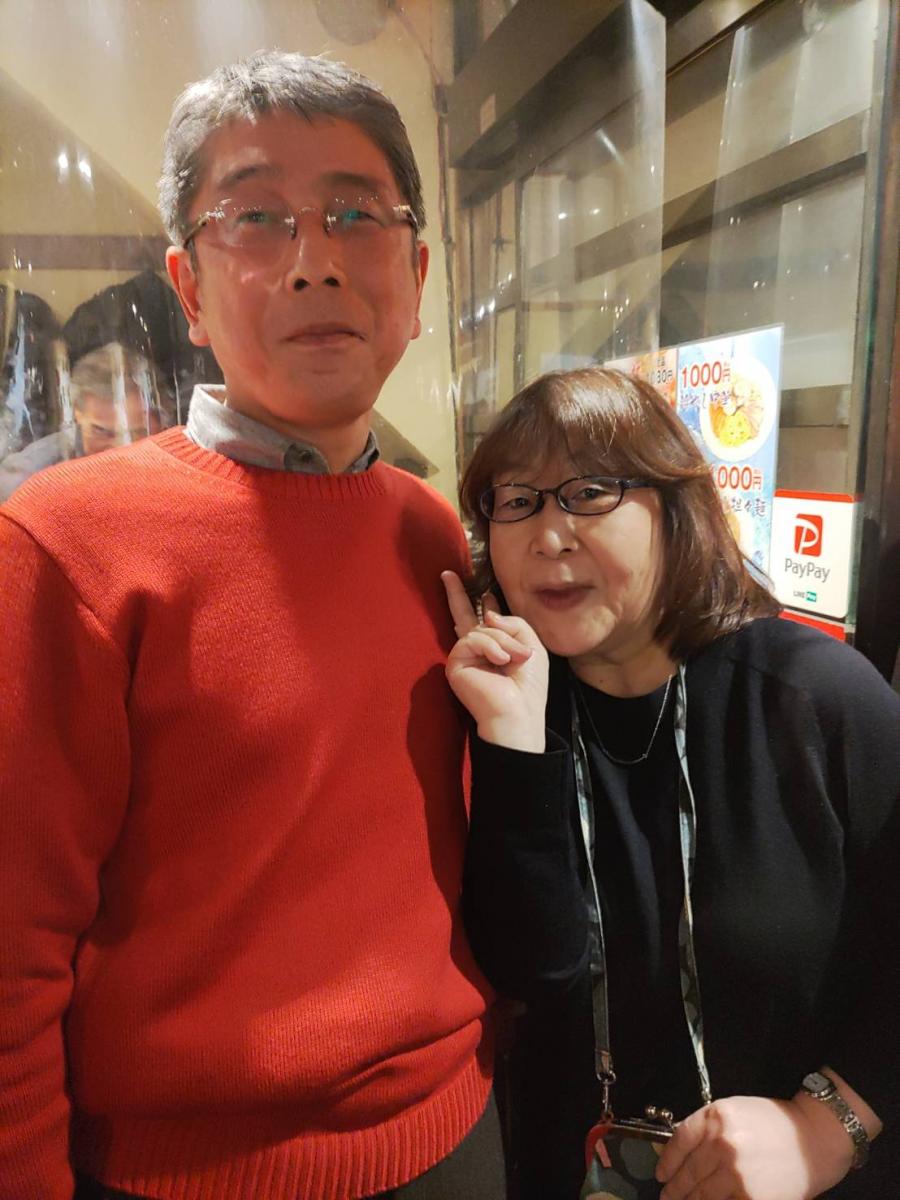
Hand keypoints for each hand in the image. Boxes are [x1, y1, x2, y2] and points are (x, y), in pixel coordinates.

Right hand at [441, 570, 547, 751]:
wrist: (518, 713)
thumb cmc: (529, 686)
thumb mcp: (531, 645)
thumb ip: (513, 623)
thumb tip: (487, 613)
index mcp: (496, 648)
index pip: (488, 622)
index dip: (486, 606)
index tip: (487, 594)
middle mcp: (477, 651)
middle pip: (464, 616)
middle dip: (457, 594)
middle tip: (447, 574)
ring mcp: (464, 656)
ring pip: (482, 629)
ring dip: (503, 641)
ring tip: (514, 659)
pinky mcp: (455, 663)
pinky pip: (472, 639)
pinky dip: (491, 647)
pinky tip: (500, 661)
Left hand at [656, 1094, 854, 1199]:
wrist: (813, 1140)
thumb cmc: (774, 1123)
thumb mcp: (735, 1110)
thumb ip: (707, 1128)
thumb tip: (682, 1152)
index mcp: (715, 1117)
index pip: (678, 1142)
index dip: (667, 1162)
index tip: (662, 1174)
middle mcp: (721, 1143)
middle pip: (687, 1172)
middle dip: (674, 1189)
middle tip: (668, 1196)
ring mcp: (735, 1173)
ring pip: (701, 1195)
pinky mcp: (750, 1197)